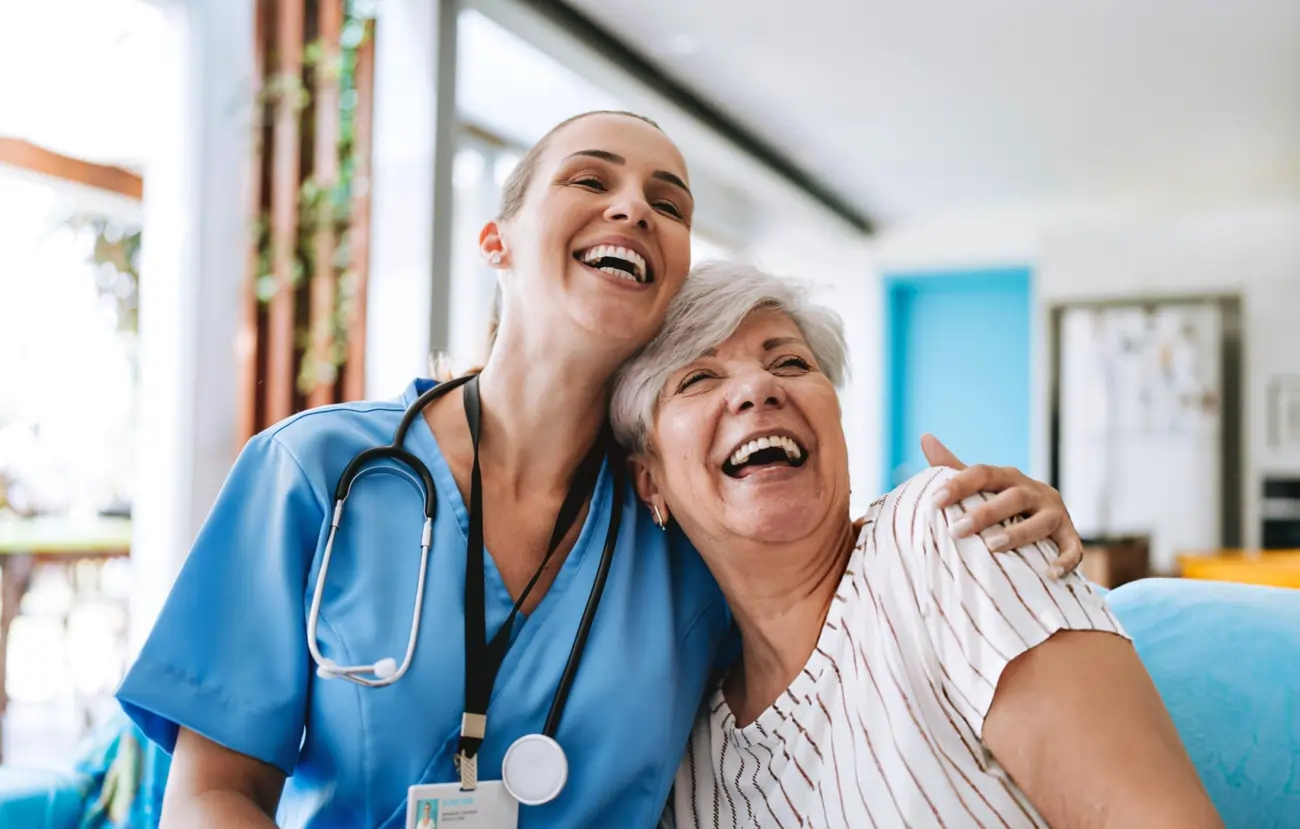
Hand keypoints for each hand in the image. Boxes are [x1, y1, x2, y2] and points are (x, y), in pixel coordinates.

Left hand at [921, 434, 1082, 578]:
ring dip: (1018, 534)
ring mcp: (1055, 513)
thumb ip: (954, 467)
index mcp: (1009, 477)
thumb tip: (925, 437)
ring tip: (992, 547)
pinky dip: (1064, 561)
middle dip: (984, 514)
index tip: (934, 501)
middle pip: (1012, 497)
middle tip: (956, 531)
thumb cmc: (1003, 503)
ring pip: (1041, 522)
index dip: (959, 485)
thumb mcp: (982, 486)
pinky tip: (1049, 574)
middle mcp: (1034, 491)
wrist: (1046, 523)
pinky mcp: (1070, 536)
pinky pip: (1072, 548)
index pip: (983, 473)